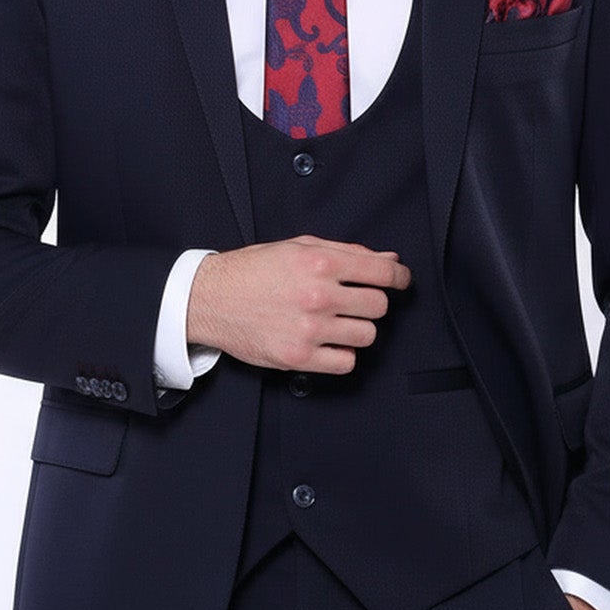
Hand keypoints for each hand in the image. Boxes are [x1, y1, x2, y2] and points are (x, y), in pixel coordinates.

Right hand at [186, 235, 411, 373]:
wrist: (209, 298)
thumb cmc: (252, 270)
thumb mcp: (298, 247)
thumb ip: (346, 252)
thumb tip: (388, 259)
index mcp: (319, 263)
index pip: (382, 272)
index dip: (399, 277)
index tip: (401, 281)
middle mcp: (317, 295)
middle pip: (379, 306)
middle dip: (372, 302)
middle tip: (356, 301)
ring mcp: (309, 329)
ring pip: (367, 335)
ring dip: (359, 329)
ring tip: (338, 322)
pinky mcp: (298, 357)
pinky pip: (346, 362)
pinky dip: (343, 354)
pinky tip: (329, 343)